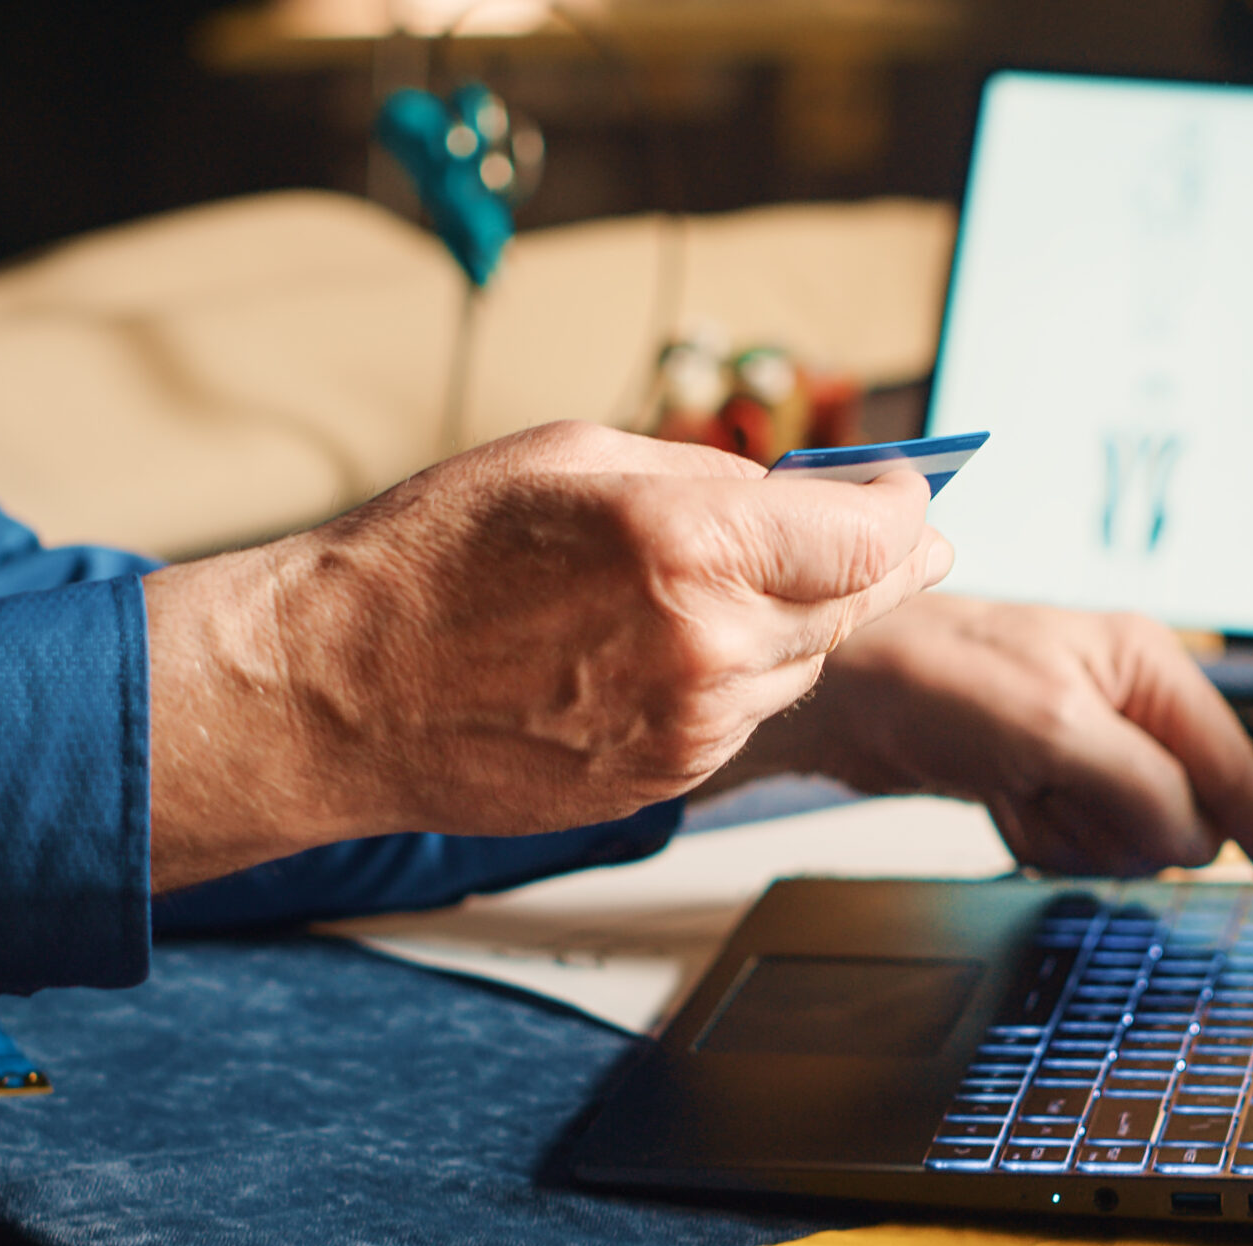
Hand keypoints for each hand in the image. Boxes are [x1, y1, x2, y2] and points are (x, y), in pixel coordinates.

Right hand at [144, 421, 950, 889]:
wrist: (338, 691)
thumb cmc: (433, 559)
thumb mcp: (573, 457)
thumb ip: (705, 476)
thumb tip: (798, 493)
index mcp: (689, 543)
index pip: (869, 537)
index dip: (906, 511)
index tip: (914, 491)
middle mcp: (707, 644)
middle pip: (855, 606)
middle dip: (888, 564)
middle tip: (914, 538)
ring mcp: (690, 726)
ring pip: (801, 667)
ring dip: (800, 624)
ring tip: (755, 584)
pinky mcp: (664, 780)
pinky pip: (742, 719)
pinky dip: (738, 679)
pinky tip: (682, 648)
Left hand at [714, 593, 1252, 923]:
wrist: (841, 692)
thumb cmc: (934, 679)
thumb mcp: (1053, 731)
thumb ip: (1142, 787)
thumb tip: (1197, 844)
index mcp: (1149, 668)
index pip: (1239, 775)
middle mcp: (1128, 703)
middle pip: (1181, 821)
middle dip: (1120, 826)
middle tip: (1051, 787)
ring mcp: (1087, 745)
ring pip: (1128, 844)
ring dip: (1071, 834)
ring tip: (1017, 785)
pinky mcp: (1046, 778)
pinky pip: (1076, 845)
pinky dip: (1039, 837)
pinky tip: (1000, 797)